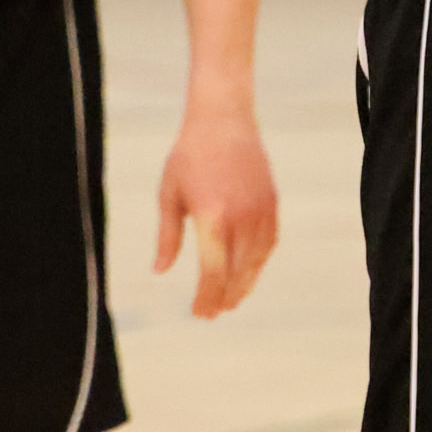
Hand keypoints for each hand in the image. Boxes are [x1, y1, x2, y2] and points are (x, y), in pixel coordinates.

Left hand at [154, 103, 279, 316]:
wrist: (224, 119)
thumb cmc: (190, 155)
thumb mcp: (169, 195)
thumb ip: (168, 237)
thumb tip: (160, 271)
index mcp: (212, 217)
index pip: (213, 272)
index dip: (207, 298)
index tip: (200, 313)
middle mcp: (241, 218)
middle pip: (236, 273)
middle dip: (224, 297)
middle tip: (214, 313)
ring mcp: (260, 211)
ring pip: (255, 261)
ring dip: (244, 284)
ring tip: (232, 299)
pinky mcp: (271, 203)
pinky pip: (268, 243)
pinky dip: (258, 262)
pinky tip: (248, 271)